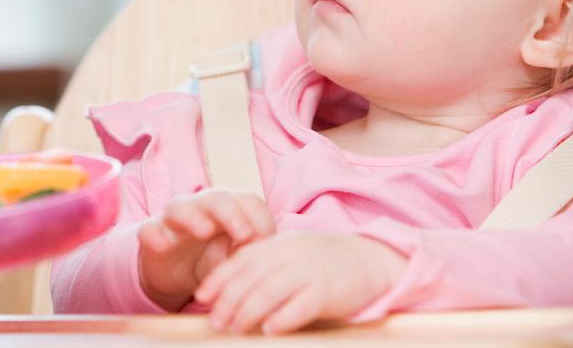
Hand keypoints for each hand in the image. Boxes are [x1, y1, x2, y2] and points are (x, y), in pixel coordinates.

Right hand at [137, 189, 273, 310]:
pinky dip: (154, 234)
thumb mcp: (237, 259)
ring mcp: (174, 220)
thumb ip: (250, 253)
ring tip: (204, 231)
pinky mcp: (152, 235)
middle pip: (217, 199)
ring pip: (180, 207)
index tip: (264, 242)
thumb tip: (264, 254)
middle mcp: (202, 207)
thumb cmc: (215, 258)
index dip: (259, 219)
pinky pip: (149, 230)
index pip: (249, 202)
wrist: (178, 274)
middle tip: (243, 234)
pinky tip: (161, 244)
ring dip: (194, 217)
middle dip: (232, 214)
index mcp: (230, 209)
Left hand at [194, 231, 406, 334]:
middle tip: (215, 322)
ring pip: (269, 291)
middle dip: (228, 301)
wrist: (370, 260)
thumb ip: (264, 266)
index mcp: (278, 243)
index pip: (240, 260)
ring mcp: (309, 271)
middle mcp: (291, 254)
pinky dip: (282, 318)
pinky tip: (269, 329)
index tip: (202, 296)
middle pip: (250, 277)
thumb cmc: (325, 262)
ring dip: (248, 312)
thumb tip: (230, 292)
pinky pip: (300, 305)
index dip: (219, 279)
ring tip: (235, 328)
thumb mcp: (291, 254)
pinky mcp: (327, 291)